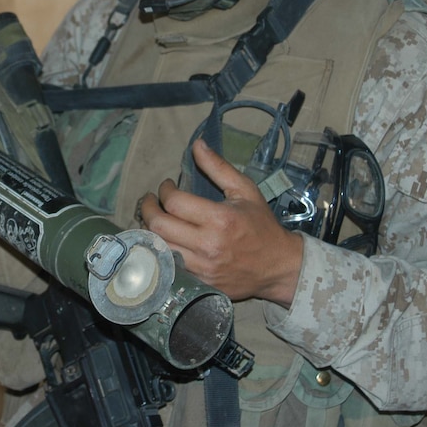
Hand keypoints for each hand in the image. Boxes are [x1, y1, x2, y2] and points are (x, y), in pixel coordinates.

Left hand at [138, 139, 302, 305]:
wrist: (278, 266)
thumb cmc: (261, 225)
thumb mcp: (244, 190)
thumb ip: (218, 167)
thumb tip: (197, 144)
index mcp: (220, 219)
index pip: (174, 202)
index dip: (164, 190)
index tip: (167, 185)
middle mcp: (209, 245)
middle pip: (160, 226)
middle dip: (148, 209)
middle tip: (149, 201)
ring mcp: (203, 267)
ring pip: (160, 247)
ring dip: (151, 230)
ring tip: (155, 219)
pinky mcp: (201, 282)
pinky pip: (170, 265)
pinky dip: (162, 250)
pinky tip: (164, 239)